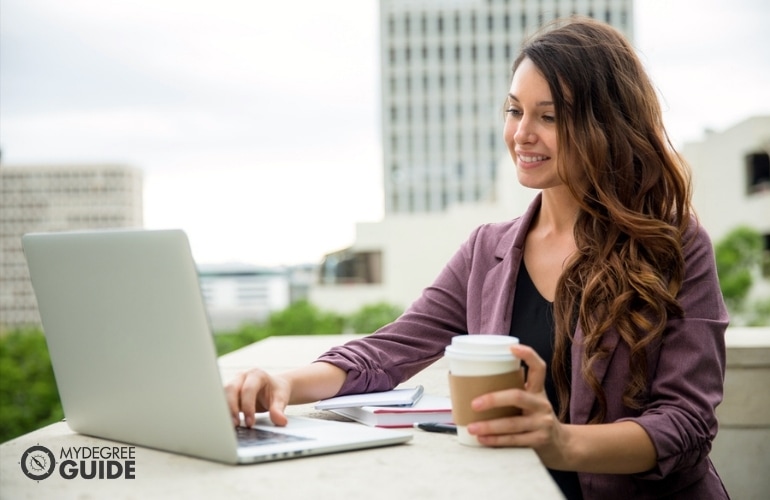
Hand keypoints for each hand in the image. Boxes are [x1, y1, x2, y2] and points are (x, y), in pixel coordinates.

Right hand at [224, 368, 290, 427]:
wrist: (274, 387)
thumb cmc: (277, 391)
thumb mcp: (281, 399)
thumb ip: (279, 409)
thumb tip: (280, 421)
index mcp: (257, 374)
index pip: (248, 389)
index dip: (248, 406)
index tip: (250, 423)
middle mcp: (243, 376)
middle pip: (231, 388)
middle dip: (232, 407)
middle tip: (236, 424)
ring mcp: (234, 383)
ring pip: (223, 394)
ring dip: (225, 410)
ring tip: (230, 425)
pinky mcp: (229, 392)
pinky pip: (222, 400)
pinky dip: (223, 411)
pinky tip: (227, 422)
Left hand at [466, 344, 568, 467]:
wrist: (562, 445)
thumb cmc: (536, 419)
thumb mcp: (532, 402)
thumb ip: (515, 392)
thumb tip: (476, 384)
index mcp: (538, 391)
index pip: (538, 368)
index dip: (527, 355)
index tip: (511, 348)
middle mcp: (542, 404)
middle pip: (517, 396)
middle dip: (493, 400)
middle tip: (474, 404)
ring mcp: (542, 423)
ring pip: (512, 423)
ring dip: (489, 426)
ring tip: (472, 427)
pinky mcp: (539, 441)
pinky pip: (514, 440)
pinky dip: (496, 440)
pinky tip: (483, 439)